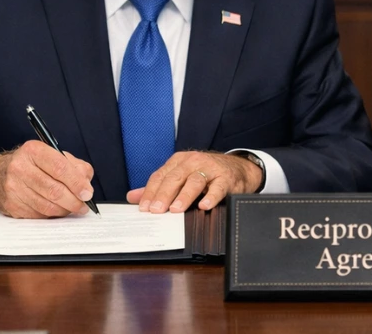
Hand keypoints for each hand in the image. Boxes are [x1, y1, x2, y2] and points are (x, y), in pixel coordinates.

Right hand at [0, 141, 94, 217]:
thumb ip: (75, 166)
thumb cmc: (33, 165)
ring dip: (65, 210)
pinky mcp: (11, 205)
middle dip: (74, 201)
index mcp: (34, 151)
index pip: (60, 168)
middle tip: (84, 206)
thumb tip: (86, 185)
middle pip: (54, 190)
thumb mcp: (54, 156)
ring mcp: (13, 187)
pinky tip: (57, 209)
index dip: (77, 183)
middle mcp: (20, 167)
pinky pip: (38, 215)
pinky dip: (52, 214)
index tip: (87, 193)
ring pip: (47, 206)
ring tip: (73, 208)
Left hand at [126, 151, 262, 213]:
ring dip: (184, 196)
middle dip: (164, 194)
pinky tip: (204, 206)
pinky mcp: (226, 178)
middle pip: (175, 177)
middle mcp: (194, 161)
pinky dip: (211, 196)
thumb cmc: (206, 174)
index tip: (144, 208)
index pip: (161, 176)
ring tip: (176, 209)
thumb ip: (158, 187)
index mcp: (180, 161)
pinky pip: (218, 188)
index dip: (151, 192)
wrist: (238, 169)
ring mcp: (211, 169)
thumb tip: (132, 197)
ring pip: (195, 181)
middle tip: (156, 210)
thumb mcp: (181, 177)